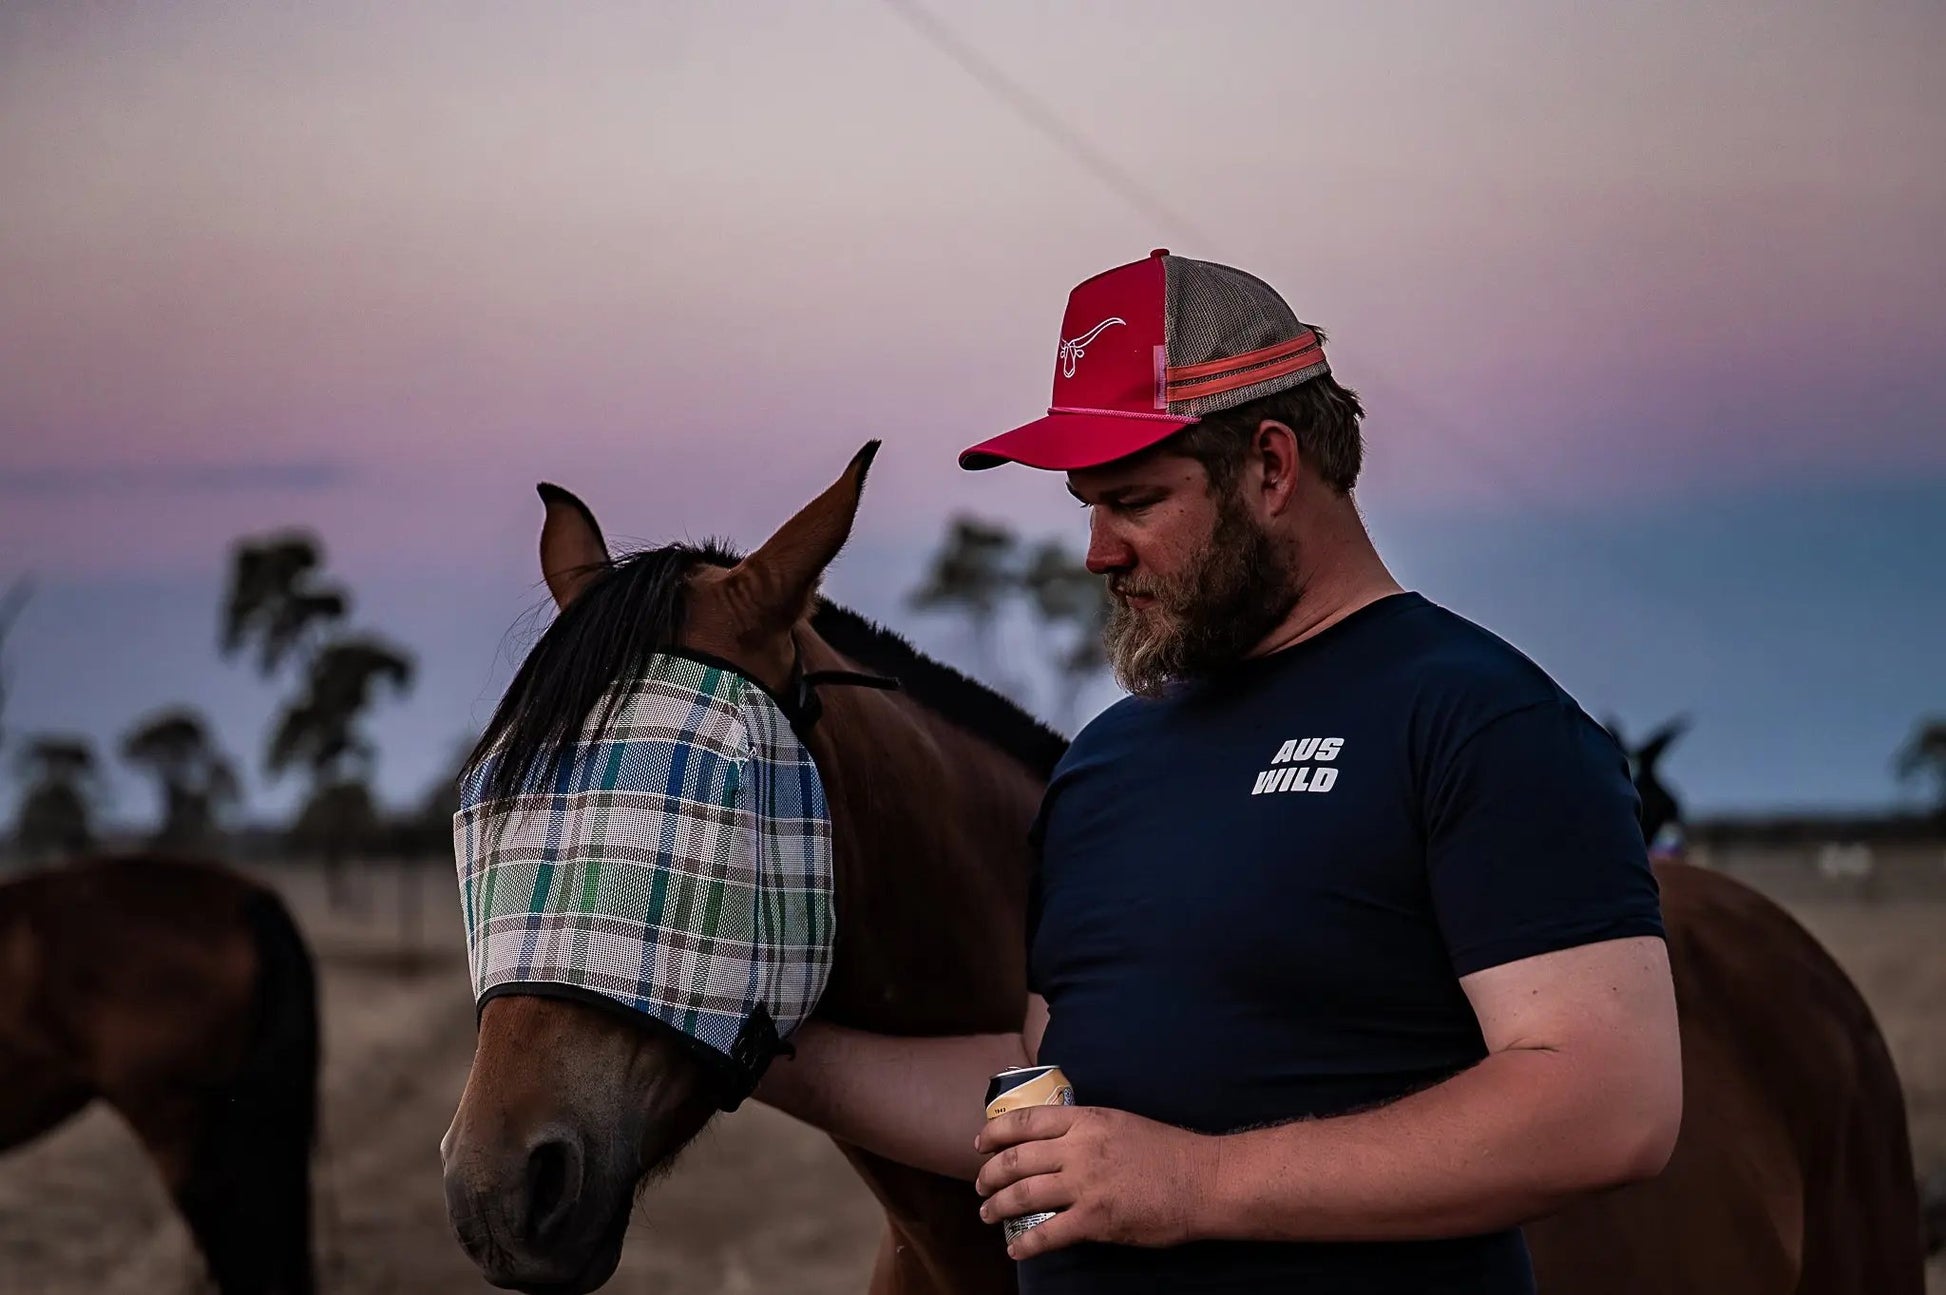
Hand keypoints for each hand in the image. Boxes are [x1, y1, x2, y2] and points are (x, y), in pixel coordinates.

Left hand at [973, 1105, 1215, 1259]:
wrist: (1203, 1179)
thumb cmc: (1168, 1151)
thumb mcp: (1120, 1123)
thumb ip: (1086, 1131)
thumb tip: (1057, 1143)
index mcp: (1085, 1121)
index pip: (1025, 1121)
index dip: (995, 1132)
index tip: (980, 1143)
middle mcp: (1078, 1149)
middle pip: (1017, 1159)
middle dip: (990, 1174)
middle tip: (981, 1185)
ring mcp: (1085, 1185)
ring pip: (1023, 1194)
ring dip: (998, 1206)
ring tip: (988, 1214)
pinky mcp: (1096, 1220)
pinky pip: (1048, 1234)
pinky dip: (1026, 1244)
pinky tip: (1016, 1249)